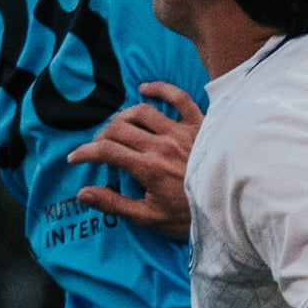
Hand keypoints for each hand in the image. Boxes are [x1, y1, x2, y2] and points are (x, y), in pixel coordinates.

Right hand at [67, 80, 201, 236]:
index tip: (75, 158)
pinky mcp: (200, 124)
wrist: (232, 208)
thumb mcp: (149, 218)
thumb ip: (114, 204)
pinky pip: (178, 98)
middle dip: (101, 136)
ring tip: (116, 126)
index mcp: (148, 167)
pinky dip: (160, 89)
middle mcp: (162, 144)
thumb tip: (82, 194)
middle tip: (98, 147)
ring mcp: (181, 131)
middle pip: (119, 128)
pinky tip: (145, 89)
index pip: (106, 152)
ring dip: (123, 116)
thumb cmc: (190, 216)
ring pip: (142, 111)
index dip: (85, 153)